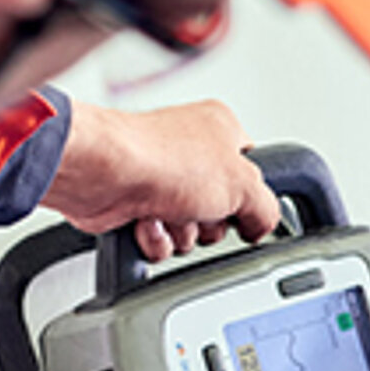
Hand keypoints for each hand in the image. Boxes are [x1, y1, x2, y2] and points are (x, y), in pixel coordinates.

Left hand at [40, 101, 279, 260]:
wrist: (102, 173)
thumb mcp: (243, 184)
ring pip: (189, 230)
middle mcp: (188, 152)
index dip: (249, 196)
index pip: (251, 171)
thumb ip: (267, 208)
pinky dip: (154, 238)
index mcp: (219, 130)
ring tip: (167, 212)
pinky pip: (160, 240)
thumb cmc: (162, 158)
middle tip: (200, 208)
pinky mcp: (133, 206)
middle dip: (210, 222)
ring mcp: (159, 179)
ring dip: (181, 232)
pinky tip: (146, 221)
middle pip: (220, 210)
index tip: (245, 208)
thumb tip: (262, 226)